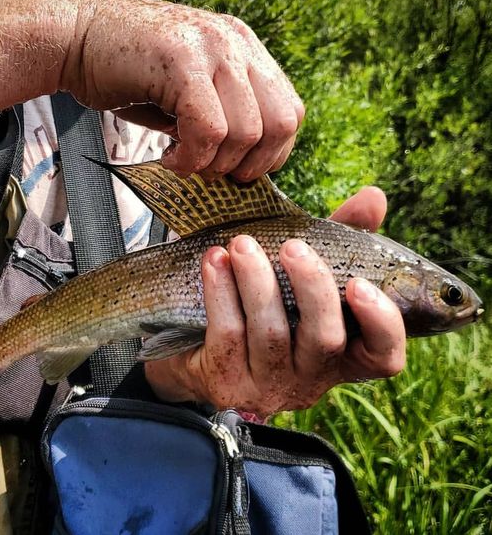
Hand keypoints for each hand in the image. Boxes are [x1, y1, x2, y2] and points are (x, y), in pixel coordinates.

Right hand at [64, 0, 303, 180]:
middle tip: (213, 171)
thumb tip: (244, 167)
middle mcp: (236, 43)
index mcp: (245, 50)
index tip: (238, 170)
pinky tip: (169, 157)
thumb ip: (224, 120)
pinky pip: (208, 130)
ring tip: (182, 160)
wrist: (76, 37)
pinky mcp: (182, 59)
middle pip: (280, 124)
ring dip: (213, 163)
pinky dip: (190, 158)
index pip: (290, 113)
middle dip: (249, 165)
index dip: (272, 154)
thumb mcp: (190, 95)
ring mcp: (212, 46)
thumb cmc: (130, 74)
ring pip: (246, 132)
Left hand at [144, 186, 405, 415]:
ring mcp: (267, 384)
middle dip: (310, 287)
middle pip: (324, 339)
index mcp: (340, 355)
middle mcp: (309, 378)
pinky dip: (221, 293)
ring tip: (242, 244)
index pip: (383, 356)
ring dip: (257, 282)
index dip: (380, 323)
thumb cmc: (266, 306)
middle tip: (292, 245)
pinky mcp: (225, 382)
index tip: (359, 283)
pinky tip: (214, 261)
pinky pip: (227, 335)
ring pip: (271, 334)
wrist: (199, 352)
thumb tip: (374, 197)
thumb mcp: (304, 275)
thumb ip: (341, 241)